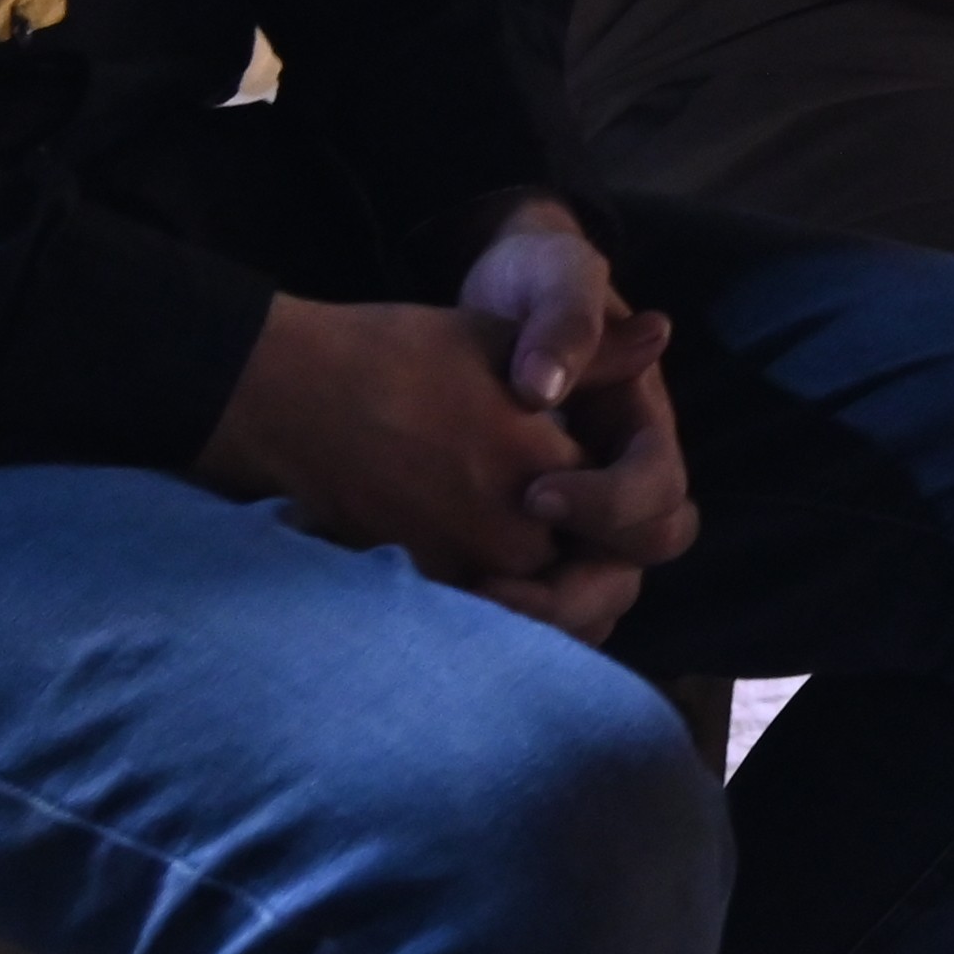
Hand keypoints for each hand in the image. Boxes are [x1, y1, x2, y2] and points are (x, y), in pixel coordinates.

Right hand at [193, 293, 583, 605]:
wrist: (290, 396)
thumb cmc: (395, 354)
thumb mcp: (499, 339)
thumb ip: (593, 356)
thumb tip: (662, 333)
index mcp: (541, 468)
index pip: (622, 509)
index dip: (619, 498)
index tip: (598, 478)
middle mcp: (509, 531)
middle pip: (593, 572)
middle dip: (600, 557)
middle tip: (588, 533)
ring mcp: (459, 568)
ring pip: (543, 608)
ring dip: (559, 593)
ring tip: (549, 554)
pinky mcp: (417, 587)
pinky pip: (488, 621)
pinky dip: (507, 611)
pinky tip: (502, 577)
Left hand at [459, 201, 694, 639]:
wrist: (499, 287)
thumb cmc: (536, 277)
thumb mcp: (555, 278)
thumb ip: (564, 323)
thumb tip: (545, 387)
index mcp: (641, 424)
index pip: (657, 493)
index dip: (606, 505)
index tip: (533, 492)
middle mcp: (622, 479)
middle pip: (633, 565)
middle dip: (573, 588)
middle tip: (495, 583)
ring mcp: (581, 511)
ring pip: (590, 597)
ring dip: (541, 616)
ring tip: (468, 606)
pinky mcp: (534, 531)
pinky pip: (539, 595)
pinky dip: (507, 616)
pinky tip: (445, 604)